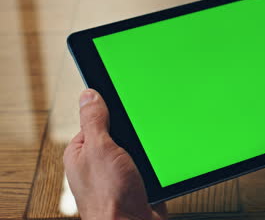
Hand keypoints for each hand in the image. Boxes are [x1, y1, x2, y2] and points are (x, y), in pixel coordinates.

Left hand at [63, 89, 167, 219]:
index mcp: (81, 151)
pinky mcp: (135, 181)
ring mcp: (117, 172)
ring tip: (146, 153)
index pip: (95, 119)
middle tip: (136, 135)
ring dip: (145, 149)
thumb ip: (94, 120)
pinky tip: (155, 164)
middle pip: (118, 132)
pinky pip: (147, 162)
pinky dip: (153, 161)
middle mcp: (97, 161)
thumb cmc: (108, 198)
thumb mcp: (100, 148)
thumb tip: (88, 95)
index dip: (109, 110)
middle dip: (132, 132)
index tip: (122, 100)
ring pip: (135, 148)